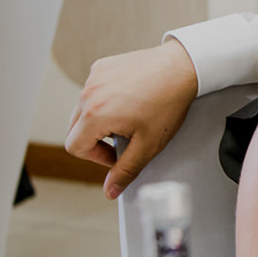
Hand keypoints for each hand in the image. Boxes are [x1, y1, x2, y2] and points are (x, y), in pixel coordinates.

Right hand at [66, 38, 200, 198]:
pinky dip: (104, 99)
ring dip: (99, 119)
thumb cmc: (168, 103)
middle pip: (75, 129)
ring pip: (83, 109)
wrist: (182, 67)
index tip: (117, 153)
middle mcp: (88, 94)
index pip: (75, 148)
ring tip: (128, 117)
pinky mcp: (101, 66)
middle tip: (123, 138)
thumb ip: (125, 170)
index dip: (96, 157)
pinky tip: (129, 99)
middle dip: (95, 139)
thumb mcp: (148, 144)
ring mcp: (93, 77)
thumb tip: (110, 190)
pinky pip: (93, 90)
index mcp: (94, 115)